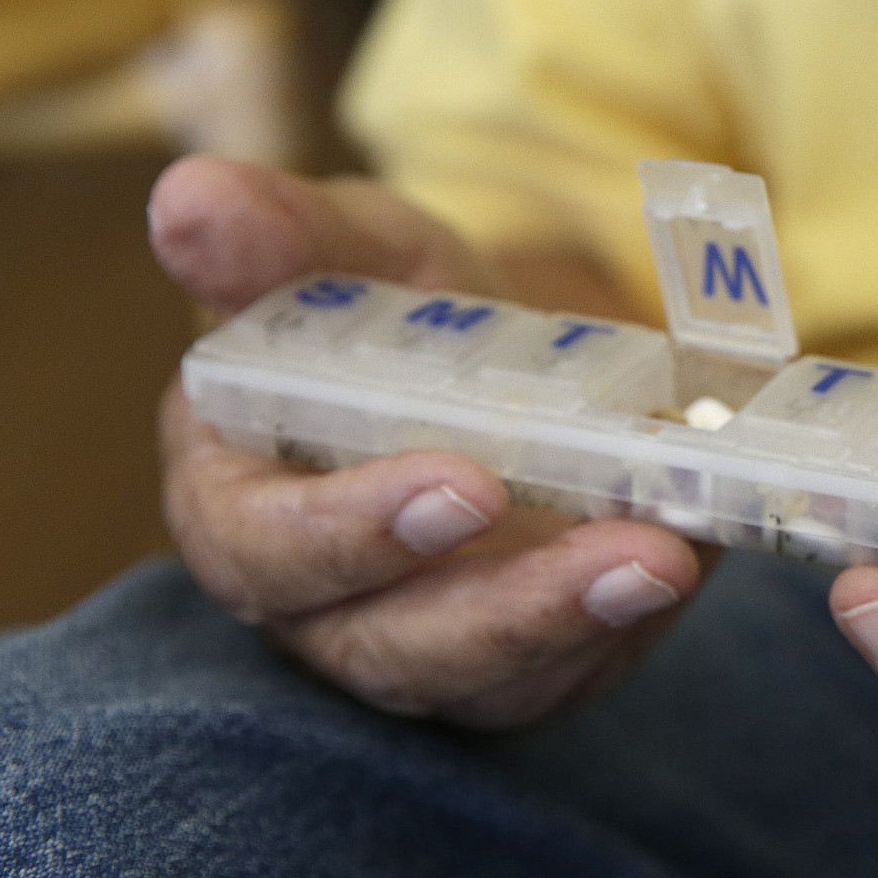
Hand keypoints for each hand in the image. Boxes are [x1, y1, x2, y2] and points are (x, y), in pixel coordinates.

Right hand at [152, 155, 708, 727]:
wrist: (491, 360)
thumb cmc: (386, 309)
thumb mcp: (350, 251)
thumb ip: (279, 235)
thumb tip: (190, 198)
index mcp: (239, 496)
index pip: (263, 547)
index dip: (354, 530)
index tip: (466, 483)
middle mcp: (319, 602)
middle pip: (389, 645)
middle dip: (505, 608)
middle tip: (622, 547)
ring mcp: (420, 646)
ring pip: (485, 679)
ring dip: (582, 625)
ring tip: (673, 558)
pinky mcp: (509, 669)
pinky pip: (561, 679)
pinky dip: (625, 629)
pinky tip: (687, 561)